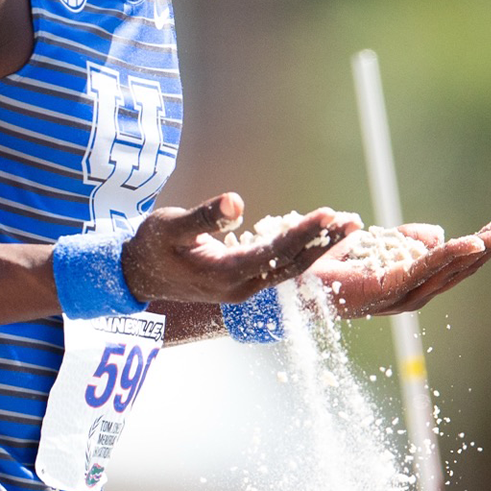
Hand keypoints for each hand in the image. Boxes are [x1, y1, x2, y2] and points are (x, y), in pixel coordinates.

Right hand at [121, 193, 360, 304]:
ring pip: (291, 269)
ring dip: (320, 247)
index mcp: (225, 275)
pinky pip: (282, 268)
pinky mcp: (245, 283)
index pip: (275, 255)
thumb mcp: (169, 225)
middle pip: (292, 266)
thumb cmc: (151, 247)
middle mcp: (241, 288)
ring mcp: (244, 289)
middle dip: (324, 243)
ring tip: (348, 225)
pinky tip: (322, 237)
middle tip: (353, 220)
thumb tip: (236, 202)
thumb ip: (203, 216)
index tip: (328, 214)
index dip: (303, 235)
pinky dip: (304, 251)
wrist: (137, 275)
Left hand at [308, 216, 490, 317]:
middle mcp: (414, 293)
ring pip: (450, 268)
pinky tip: (471, 241)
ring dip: (481, 249)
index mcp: (415, 283)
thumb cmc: (335, 268)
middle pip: (462, 268)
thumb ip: (408, 239)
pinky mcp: (387, 288)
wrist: (297, 286)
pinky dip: (449, 254)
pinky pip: (424, 268)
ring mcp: (402, 294)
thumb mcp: (379, 244)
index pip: (458, 263)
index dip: (485, 245)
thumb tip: (440, 234)